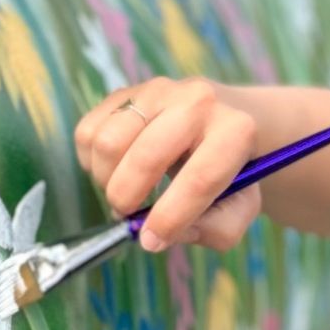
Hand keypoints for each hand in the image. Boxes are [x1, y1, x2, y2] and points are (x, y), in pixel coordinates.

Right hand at [72, 77, 265, 253]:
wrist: (223, 118)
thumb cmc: (231, 170)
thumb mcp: (241, 208)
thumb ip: (212, 230)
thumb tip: (155, 235)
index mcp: (236, 130)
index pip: (199, 178)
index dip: (171, 218)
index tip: (152, 240)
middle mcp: (197, 100)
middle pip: (145, 157)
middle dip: (128, 199)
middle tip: (129, 215)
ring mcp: (156, 89)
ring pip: (107, 142)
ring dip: (106, 180)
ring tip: (124, 190)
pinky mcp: (125, 90)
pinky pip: (88, 132)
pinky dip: (91, 163)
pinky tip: (114, 169)